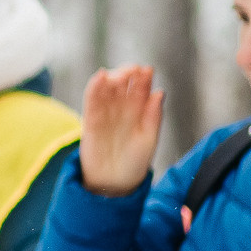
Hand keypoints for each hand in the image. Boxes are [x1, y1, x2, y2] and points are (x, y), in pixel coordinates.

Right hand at [78, 66, 162, 196]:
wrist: (114, 181)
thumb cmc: (135, 161)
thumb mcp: (150, 137)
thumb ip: (153, 116)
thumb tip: (159, 93)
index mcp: (138, 112)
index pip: (140, 90)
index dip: (143, 79)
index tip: (147, 70)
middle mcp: (121, 110)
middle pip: (122, 86)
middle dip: (127, 74)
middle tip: (132, 69)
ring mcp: (105, 114)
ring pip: (106, 90)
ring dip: (111, 79)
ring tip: (118, 73)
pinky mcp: (91, 121)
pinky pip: (91, 102)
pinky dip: (94, 89)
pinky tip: (99, 77)